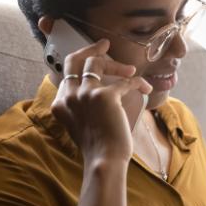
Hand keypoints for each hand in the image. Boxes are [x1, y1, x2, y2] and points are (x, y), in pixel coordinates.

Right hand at [50, 40, 152, 167]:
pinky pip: (125, 81)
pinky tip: (145, 87)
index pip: (67, 73)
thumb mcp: (80, 125)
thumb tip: (94, 92)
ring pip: (98, 63)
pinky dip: (137, 82)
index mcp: (60, 103)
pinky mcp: (104, 96)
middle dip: (91, 48)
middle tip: (105, 44)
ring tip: (130, 69)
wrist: (104, 161)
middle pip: (76, 60)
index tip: (94, 57)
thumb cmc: (97, 147)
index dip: (81, 62)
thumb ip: (80, 108)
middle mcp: (69, 96)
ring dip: (117, 64)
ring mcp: (85, 94)